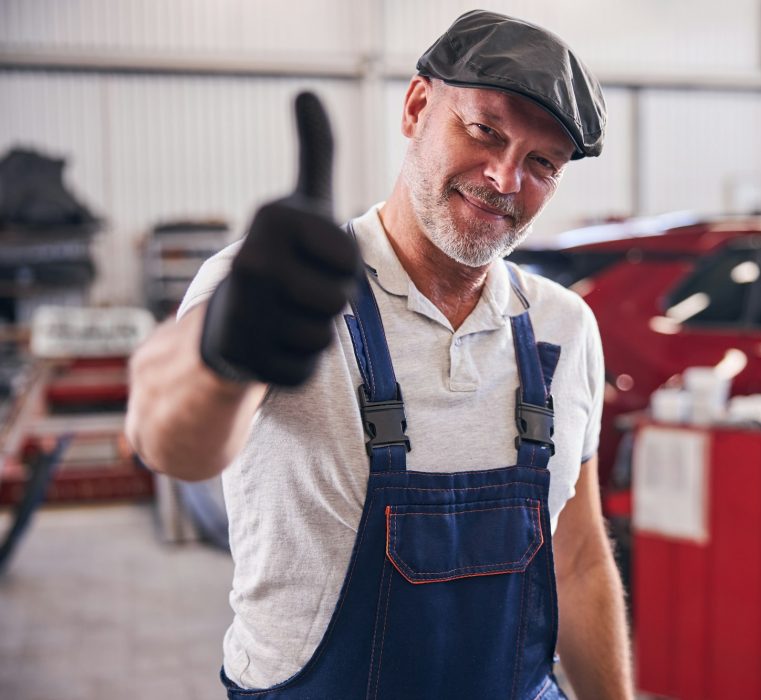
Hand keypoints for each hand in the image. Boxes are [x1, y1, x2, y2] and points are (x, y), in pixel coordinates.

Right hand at [200, 91, 359, 386]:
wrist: (226, 315)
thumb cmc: (282, 253)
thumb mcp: (302, 200)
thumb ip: (314, 150)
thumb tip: (306, 91)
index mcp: (272, 220)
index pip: (350, 257)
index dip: (342, 264)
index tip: (313, 255)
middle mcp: (249, 261)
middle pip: (340, 300)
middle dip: (329, 301)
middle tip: (298, 289)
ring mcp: (241, 313)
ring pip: (322, 337)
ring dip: (314, 331)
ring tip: (284, 313)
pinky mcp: (241, 360)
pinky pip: (304, 371)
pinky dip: (296, 363)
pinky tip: (272, 342)